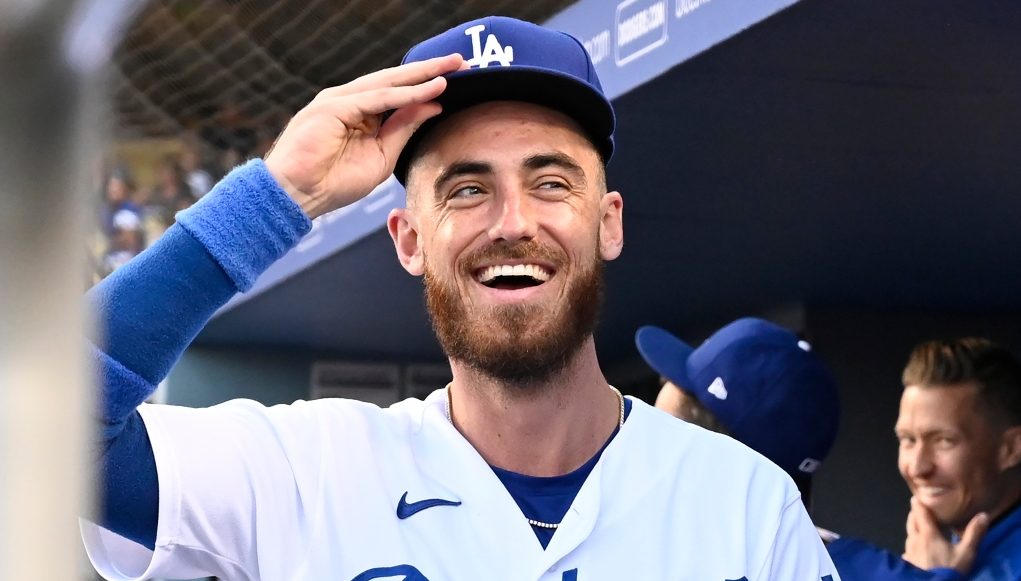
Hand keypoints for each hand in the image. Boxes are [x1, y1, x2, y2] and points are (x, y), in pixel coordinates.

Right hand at [264, 53, 463, 218]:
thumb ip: (404, 129)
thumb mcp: (381, 156)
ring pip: (387, 83)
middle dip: (429, 70)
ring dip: (421, 75)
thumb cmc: (333, 183)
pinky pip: (376, 98)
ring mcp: (338, 100)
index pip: (397, 92)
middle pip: (394, 80)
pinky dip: (404, 94)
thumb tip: (434, 105)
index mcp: (358, 113)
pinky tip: (428, 89)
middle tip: (460, 61)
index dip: (426, 85)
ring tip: (450, 68)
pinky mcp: (332, 106)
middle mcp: (348, 101)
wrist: (297, 196)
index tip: (456, 79)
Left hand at [903, 496, 987, 572]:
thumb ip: (973, 534)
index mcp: (928, 534)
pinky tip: (914, 550)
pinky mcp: (907, 563)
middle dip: (914, 514)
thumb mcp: (966, 553)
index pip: (920, 514)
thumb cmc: (950, 569)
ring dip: (913, 529)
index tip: (916, 497)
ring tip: (918, 528)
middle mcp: (915, 540)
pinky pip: (907, 551)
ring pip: (909, 536)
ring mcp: (909, 552)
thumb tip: (983, 515)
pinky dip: (912, 546)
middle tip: (918, 510)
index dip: (918, 504)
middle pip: (911, 522)